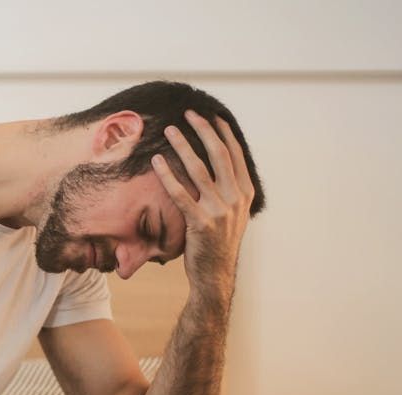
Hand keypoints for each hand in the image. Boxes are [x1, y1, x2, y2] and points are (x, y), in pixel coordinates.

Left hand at [150, 110, 255, 296]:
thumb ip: (229, 189)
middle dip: (204, 131)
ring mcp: (219, 211)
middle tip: (189, 114)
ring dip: (183, 146)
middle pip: (219, 155)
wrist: (215, 275)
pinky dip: (167, 175)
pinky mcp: (200, 223)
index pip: (235, 154)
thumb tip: (218, 164)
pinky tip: (157, 161)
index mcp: (245, 193)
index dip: (222, 133)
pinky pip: (180, 194)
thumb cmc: (217, 242)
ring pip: (199, 170)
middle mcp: (235, 199)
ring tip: (169, 130)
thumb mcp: (233, 214)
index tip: (211, 116)